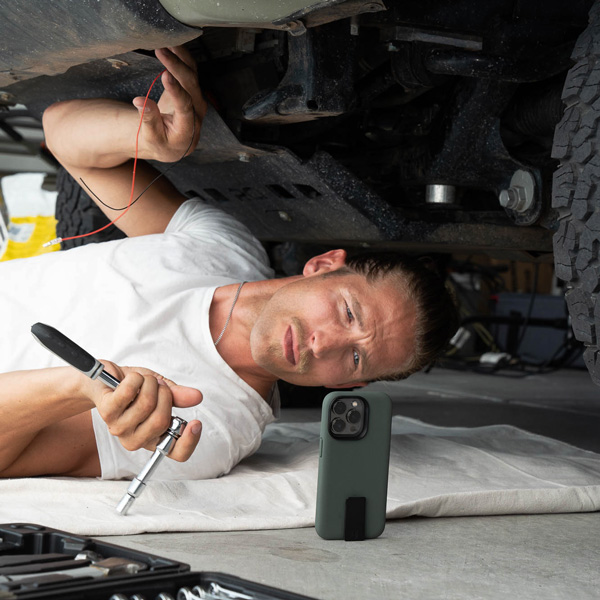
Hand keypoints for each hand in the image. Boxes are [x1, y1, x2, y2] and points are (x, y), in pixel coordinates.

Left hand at [83, 361, 202, 461]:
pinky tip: (131, 378)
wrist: (102, 378)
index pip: (175, 452)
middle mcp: (135, 438)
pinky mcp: (107, 412)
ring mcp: (119, 428)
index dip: (189, 441)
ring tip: (142, 380)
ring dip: (149, 382)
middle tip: (157, 386)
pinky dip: (135, 378)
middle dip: (164, 393)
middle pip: (162, 420)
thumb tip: (197, 397)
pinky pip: (128, 393)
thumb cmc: (132, 387)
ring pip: (146, 404)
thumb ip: (178, 396)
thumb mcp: (160, 390)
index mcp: (153, 437)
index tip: (195, 422)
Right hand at [132, 46, 206, 162]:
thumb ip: (148, 120)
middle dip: (176, 66)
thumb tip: (140, 101)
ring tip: (165, 42)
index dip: (176, 90)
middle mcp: (197, 112)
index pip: (185, 106)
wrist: (173, 143)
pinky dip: (181, 56)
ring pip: (192, 74)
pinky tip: (172, 44)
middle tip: (160, 51)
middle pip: (190, 85)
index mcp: (188, 129)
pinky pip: (190, 70)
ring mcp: (197, 99)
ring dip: (179, 57)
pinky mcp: (193, 90)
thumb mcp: (152, 138)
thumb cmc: (162, 142)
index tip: (165, 74)